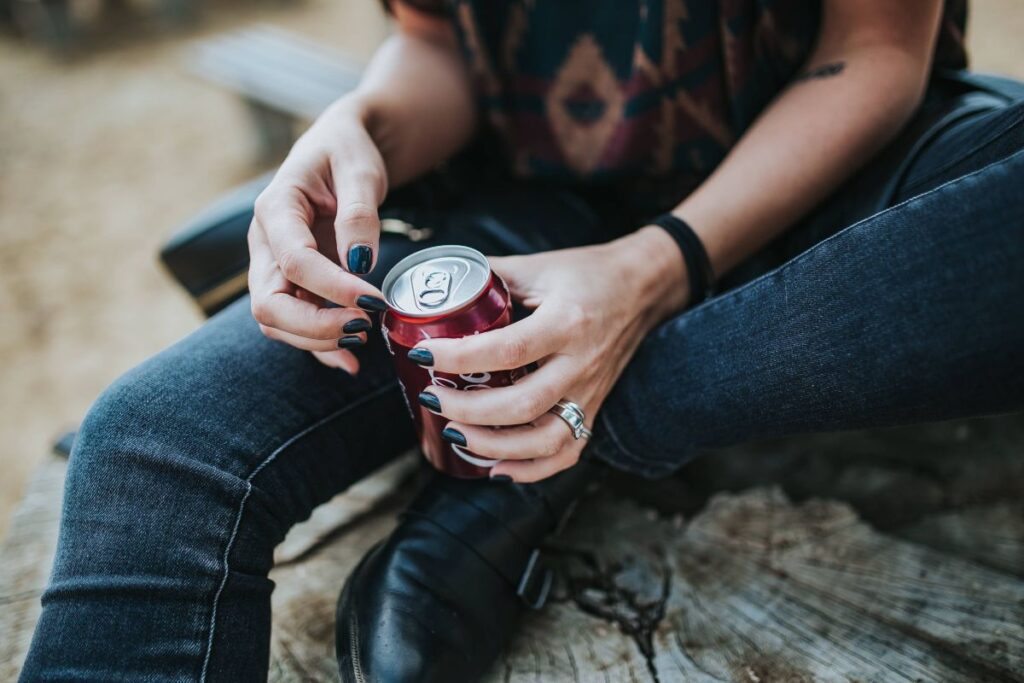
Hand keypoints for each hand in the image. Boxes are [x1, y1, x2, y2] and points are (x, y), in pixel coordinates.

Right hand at [247, 100, 390, 372]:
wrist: (340, 148)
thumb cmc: (348, 152)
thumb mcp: (360, 170)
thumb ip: (359, 213)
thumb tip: (360, 262)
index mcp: (276, 208)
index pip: (293, 261)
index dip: (333, 288)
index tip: (375, 301)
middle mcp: (265, 243)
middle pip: (269, 303)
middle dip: (315, 326)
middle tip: (364, 326)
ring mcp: (273, 267)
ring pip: (276, 321)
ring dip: (317, 341)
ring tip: (364, 341)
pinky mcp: (290, 284)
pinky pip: (294, 325)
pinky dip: (319, 348)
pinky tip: (350, 362)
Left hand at [412, 227, 687, 481]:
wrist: (642, 288)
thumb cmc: (587, 274)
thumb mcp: (537, 266)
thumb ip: (488, 276)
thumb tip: (437, 286)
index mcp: (566, 322)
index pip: (509, 349)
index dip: (460, 357)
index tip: (424, 354)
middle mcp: (581, 363)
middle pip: (522, 404)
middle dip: (468, 409)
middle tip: (432, 396)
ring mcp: (590, 392)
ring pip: (544, 439)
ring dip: (493, 445)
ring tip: (455, 432)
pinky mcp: (594, 409)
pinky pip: (567, 452)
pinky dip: (531, 469)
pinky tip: (496, 468)